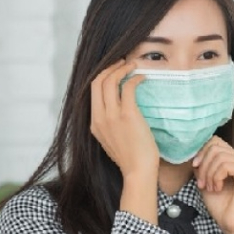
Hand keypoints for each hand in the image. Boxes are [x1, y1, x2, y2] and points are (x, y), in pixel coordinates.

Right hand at [90, 60, 158, 178]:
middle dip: (109, 67)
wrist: (138, 171)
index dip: (102, 76)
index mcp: (94, 124)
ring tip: (133, 64)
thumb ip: (110, 126)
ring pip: (110, 81)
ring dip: (122, 68)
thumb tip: (118, 112)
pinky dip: (135, 78)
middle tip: (123, 62)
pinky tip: (142, 77)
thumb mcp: (112, 141)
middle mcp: (100, 118)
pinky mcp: (128, 115)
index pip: (91, 91)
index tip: (113, 70)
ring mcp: (112, 116)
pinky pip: (128, 87)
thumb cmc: (131, 158)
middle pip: (97, 82)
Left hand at [192, 136, 233, 233]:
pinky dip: (216, 177)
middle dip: (203, 165)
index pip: (216, 141)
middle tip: (202, 183)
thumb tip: (194, 150)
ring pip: (219, 156)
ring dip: (208, 173)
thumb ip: (203, 164)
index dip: (202, 152)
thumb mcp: (207, 179)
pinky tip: (217, 188)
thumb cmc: (222, 207)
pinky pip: (225, 165)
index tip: (196, 169)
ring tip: (210, 188)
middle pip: (216, 147)